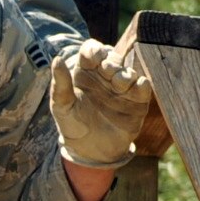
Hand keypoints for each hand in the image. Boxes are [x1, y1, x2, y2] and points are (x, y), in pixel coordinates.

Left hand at [50, 33, 152, 167]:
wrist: (91, 151)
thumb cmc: (72, 125)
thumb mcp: (62, 106)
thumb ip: (60, 84)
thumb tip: (56, 58)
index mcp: (85, 72)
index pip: (92, 50)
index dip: (95, 50)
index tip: (94, 59)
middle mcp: (104, 76)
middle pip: (113, 57)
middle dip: (112, 62)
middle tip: (108, 73)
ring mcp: (122, 88)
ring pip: (128, 70)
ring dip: (124, 74)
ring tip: (118, 85)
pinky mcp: (137, 100)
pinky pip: (144, 85)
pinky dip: (140, 85)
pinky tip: (133, 92)